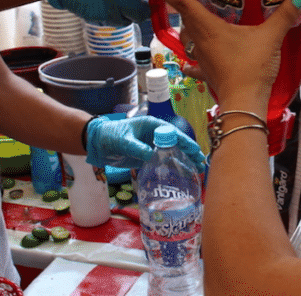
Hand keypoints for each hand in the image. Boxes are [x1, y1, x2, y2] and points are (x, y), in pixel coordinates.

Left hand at [85, 115, 205, 170]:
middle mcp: (155, 135)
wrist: (98, 143)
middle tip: (202, 164)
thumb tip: (150, 155)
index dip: (185, 142)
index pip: (173, 133)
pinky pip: (163, 162)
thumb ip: (136, 147)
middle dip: (190, 152)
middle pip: (177, 143)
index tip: (195, 151)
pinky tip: (182, 176)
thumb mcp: (123, 141)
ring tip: (198, 171)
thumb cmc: (110, 136)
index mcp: (152, 125)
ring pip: (173, 152)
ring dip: (185, 160)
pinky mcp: (148, 156)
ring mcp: (152, 146)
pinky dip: (173, 167)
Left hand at [147, 0, 300, 108]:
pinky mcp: (207, 73)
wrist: (245, 102)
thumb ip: (284, 15)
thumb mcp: (271, 37)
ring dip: (188, 27)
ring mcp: (201, 58)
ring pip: (188, 38)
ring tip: (196, 18)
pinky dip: (191, 59)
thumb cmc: (252, 67)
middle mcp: (200, 41)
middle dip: (182, 4)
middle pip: (185, 18)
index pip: (184, 4)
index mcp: (209, 28)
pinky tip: (191, 61)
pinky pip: (194, 63)